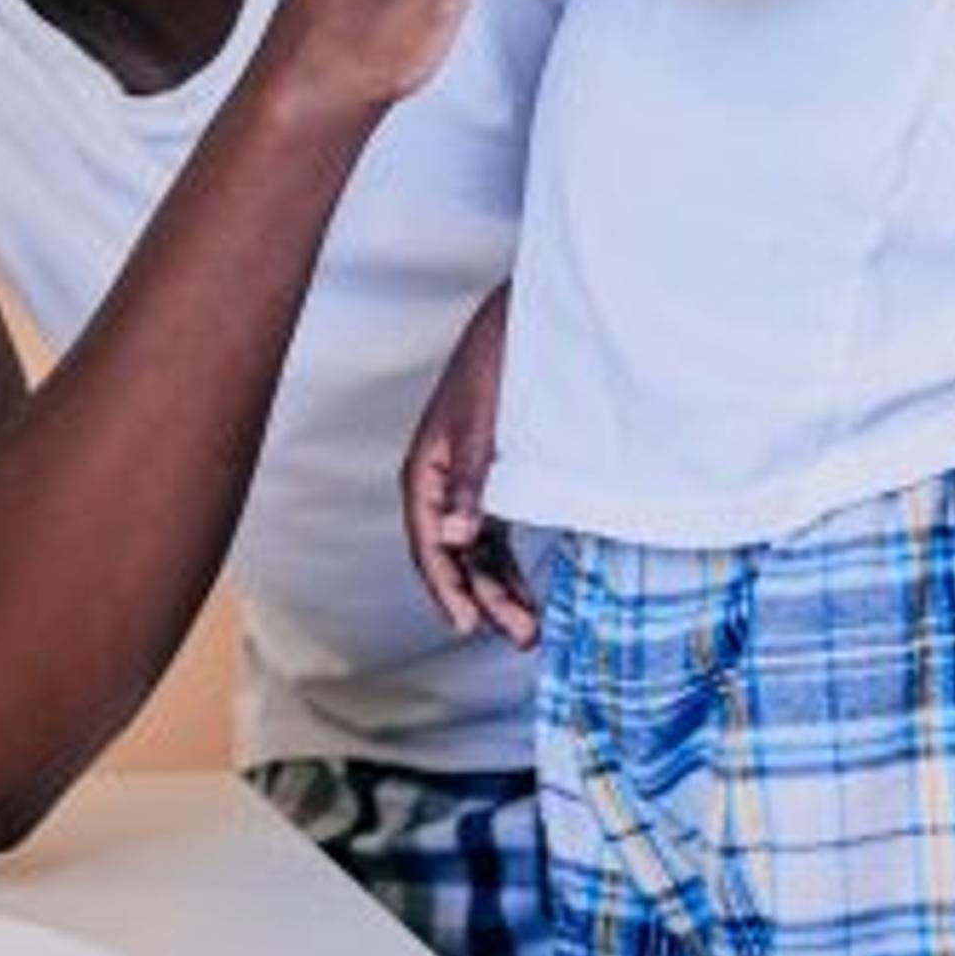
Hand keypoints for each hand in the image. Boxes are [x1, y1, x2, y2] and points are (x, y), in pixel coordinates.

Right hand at [406, 287, 531, 645]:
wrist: (523, 320)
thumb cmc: (497, 363)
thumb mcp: (484, 424)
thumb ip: (472, 482)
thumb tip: (459, 539)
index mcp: (426, 470)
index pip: (430, 543)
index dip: (447, 587)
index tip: (467, 625)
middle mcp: (441, 482)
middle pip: (455, 556)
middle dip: (483, 599)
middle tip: (519, 635)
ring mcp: (466, 482)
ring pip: (476, 551)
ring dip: (499, 588)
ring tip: (528, 626)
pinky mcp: (493, 478)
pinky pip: (494, 534)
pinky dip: (509, 564)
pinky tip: (528, 589)